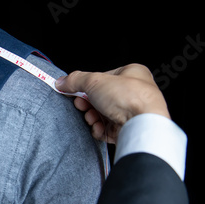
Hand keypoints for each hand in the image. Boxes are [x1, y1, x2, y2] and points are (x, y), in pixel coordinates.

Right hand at [55, 63, 169, 143]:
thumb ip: (75, 80)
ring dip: (92, 117)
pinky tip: (99, 128)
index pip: (103, 77)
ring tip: (92, 117)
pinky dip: (99, 129)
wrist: (142, 125)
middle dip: (88, 104)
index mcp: (132, 74)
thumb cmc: (128, 98)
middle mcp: (134, 93)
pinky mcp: (127, 129)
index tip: (73, 90)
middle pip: (101, 97)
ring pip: (102, 114)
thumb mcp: (95, 81)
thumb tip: (62, 82)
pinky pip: (107, 129)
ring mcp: (131, 112)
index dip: (87, 85)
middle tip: (81, 105)